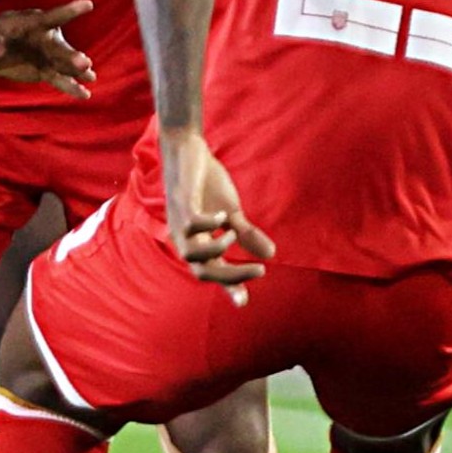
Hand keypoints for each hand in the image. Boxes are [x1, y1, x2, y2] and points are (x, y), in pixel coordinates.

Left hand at [0, 0, 95, 98]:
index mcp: (33, 22)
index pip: (53, 16)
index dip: (70, 10)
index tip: (88, 4)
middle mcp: (45, 38)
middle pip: (61, 47)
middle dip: (72, 56)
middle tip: (86, 63)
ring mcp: (46, 55)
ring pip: (64, 64)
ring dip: (76, 71)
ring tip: (91, 77)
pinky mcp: (44, 69)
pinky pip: (59, 79)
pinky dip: (71, 87)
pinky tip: (85, 94)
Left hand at [158, 125, 273, 286]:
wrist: (187, 151)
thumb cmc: (205, 184)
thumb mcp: (231, 212)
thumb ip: (245, 234)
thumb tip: (271, 255)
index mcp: (197, 243)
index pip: (211, 273)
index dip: (228, 287)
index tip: (245, 302)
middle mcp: (185, 238)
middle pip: (201, 272)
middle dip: (230, 276)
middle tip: (260, 271)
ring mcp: (180, 222)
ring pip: (192, 254)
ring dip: (217, 249)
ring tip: (232, 234)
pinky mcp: (181, 203)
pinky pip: (192, 224)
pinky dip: (209, 224)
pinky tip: (222, 216)